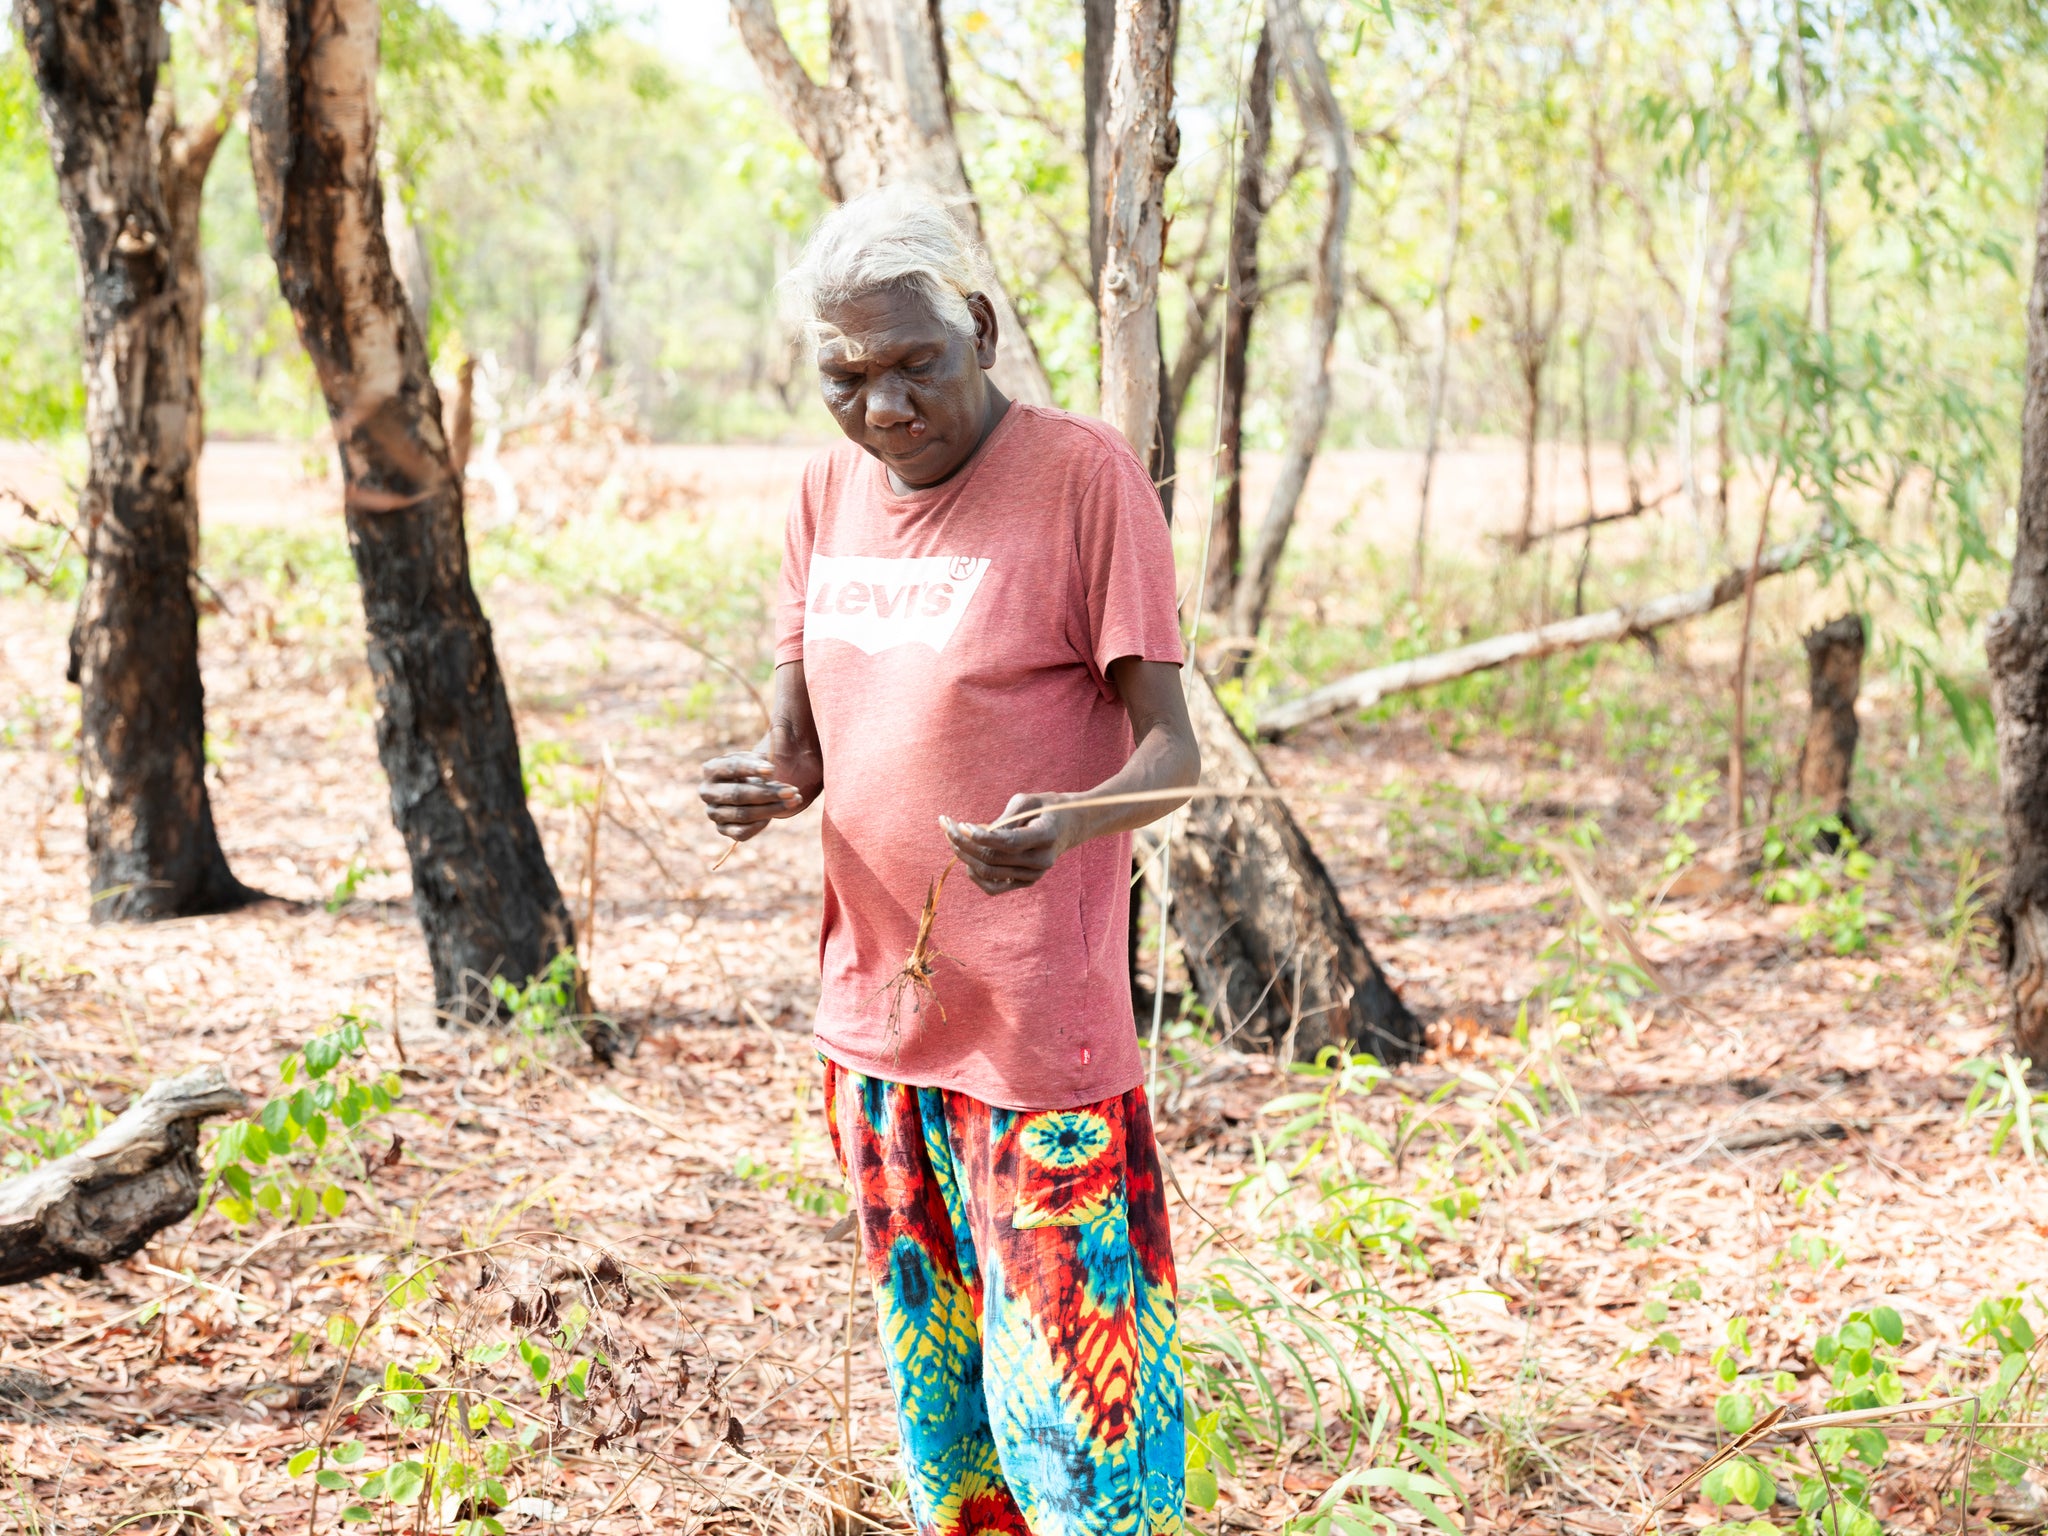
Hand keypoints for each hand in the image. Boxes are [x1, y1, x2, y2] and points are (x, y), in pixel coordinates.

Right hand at [699, 752, 804, 842]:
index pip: (731, 768)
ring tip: (793, 801)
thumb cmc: (750, 771)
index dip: (752, 769)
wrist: (745, 788)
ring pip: (742, 815)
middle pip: (737, 794)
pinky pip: (741, 833)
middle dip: (768, 793)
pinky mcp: (722, 829)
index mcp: (710, 769)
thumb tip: (768, 772)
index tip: (773, 770)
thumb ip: (760, 762)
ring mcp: (713, 813)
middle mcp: (707, 792)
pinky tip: (772, 816)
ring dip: (771, 809)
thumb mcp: (753, 760)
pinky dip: (759, 825)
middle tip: (792, 790)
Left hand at [941, 792, 1072, 895]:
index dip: (982, 836)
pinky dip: (975, 875)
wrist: (1069, 826)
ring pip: (988, 873)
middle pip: (992, 858)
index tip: (961, 824)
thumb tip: (977, 835)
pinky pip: (993, 887)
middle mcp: (1041, 860)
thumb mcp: (1027, 801)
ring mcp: (1034, 875)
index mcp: (1046, 835)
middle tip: (947, 825)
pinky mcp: (1025, 883)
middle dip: (964, 842)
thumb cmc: (1044, 807)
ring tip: (952, 836)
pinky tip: (966, 858)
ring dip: (964, 856)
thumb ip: (1004, 818)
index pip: (1009, 842)